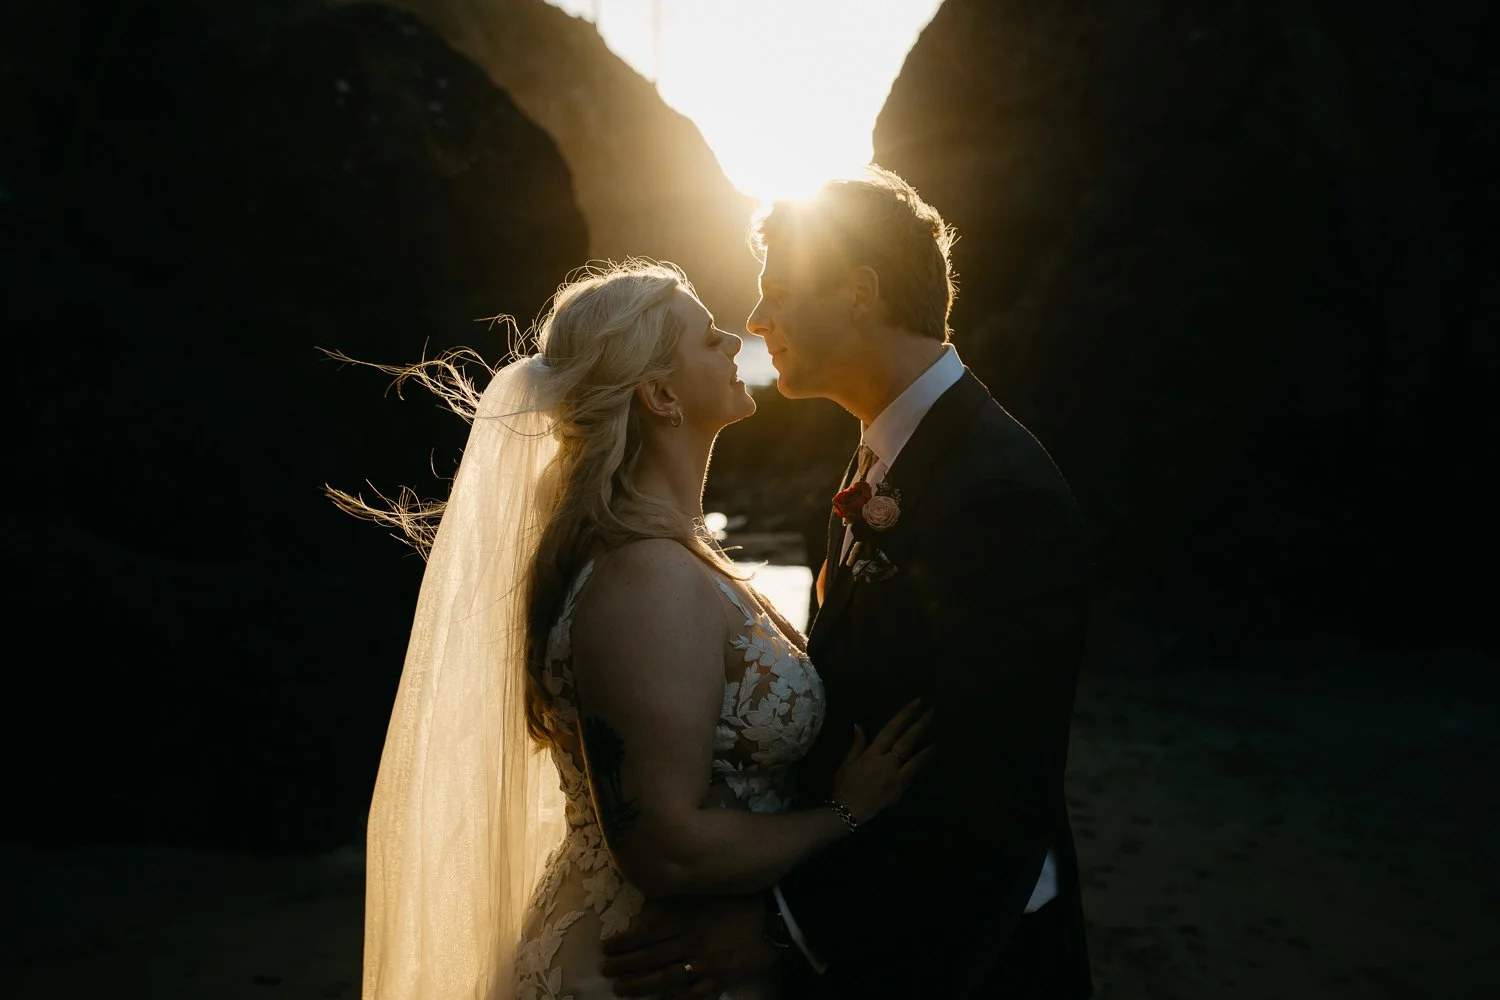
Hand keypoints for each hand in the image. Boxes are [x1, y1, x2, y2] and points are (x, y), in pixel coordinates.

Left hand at [600, 894, 775, 998]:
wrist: (773, 917)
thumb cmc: (739, 900)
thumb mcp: (705, 894)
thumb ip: (680, 903)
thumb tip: (652, 906)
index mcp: (685, 920)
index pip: (646, 934)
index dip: (624, 943)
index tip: (607, 948)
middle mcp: (689, 943)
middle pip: (650, 958)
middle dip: (624, 966)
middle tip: (606, 971)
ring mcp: (704, 964)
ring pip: (665, 978)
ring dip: (640, 985)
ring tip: (621, 989)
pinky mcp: (720, 978)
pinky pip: (694, 994)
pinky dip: (677, 999)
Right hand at [830, 697, 935, 823]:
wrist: (848, 811)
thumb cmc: (845, 785)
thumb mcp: (847, 762)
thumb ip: (857, 744)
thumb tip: (859, 725)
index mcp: (872, 754)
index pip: (891, 730)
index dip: (905, 715)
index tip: (917, 703)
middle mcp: (886, 764)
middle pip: (906, 742)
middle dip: (920, 725)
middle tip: (932, 712)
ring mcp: (895, 778)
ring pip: (915, 759)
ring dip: (927, 747)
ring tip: (938, 734)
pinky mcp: (900, 790)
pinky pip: (914, 774)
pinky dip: (923, 763)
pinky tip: (930, 755)